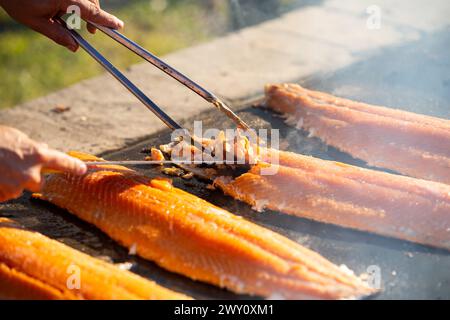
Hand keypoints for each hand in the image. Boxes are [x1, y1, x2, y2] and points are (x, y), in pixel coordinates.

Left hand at [0, 0, 123, 51]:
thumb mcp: (35, 21)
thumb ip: (57, 34)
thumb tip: (75, 47)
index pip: (92, 12)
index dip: (106, 20)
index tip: (119, 27)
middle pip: (91, 3)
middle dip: (94, 16)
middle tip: (91, 31)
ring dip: (84, 9)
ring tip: (74, 20)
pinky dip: (76, 3)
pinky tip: (63, 9)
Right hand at [0, 126, 86, 201]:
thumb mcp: (17, 137)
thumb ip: (33, 147)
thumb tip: (43, 149)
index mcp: (38, 155)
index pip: (62, 162)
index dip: (74, 166)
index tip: (82, 169)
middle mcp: (30, 173)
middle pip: (39, 183)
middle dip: (31, 177)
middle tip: (16, 168)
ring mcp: (16, 186)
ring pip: (19, 189)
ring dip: (12, 182)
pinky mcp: (3, 194)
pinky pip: (5, 194)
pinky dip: (0, 188)